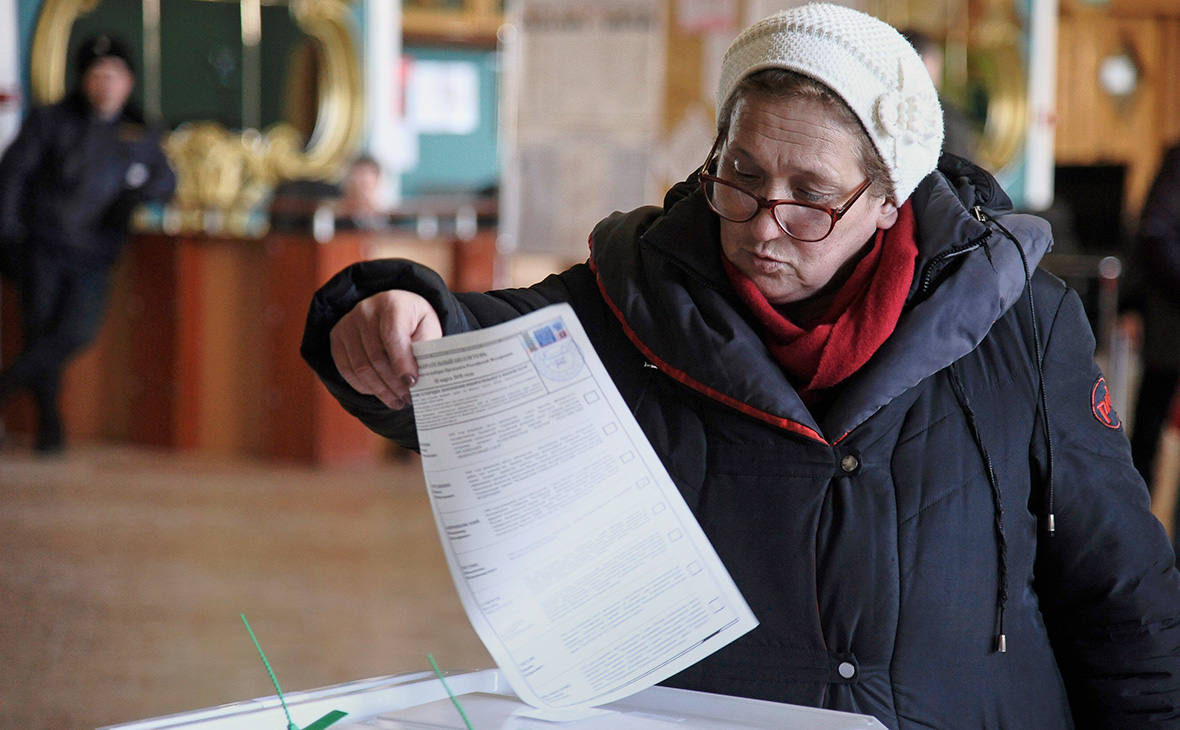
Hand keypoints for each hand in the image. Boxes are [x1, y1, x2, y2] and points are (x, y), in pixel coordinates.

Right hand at [329, 290, 441, 409]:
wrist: (393, 309)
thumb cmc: (414, 321)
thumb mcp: (428, 328)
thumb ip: (425, 348)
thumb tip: (417, 377)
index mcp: (392, 303)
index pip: (393, 336)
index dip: (402, 363)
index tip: (413, 383)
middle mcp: (365, 310)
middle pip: (376, 356)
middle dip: (394, 383)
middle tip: (407, 398)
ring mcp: (347, 323)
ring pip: (361, 367)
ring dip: (380, 389)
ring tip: (396, 401)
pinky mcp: (337, 337)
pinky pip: (346, 369)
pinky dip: (363, 386)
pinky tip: (379, 393)